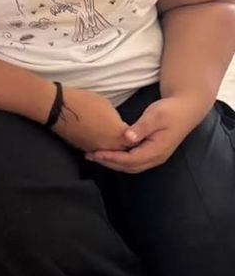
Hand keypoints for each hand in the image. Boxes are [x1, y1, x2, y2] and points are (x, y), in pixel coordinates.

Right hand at [52, 86, 131, 153]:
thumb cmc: (84, 102)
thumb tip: (117, 127)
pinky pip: (98, 151)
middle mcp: (109, 146)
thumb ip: (117, 121)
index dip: (138, 137)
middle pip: (124, 151)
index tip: (141, 134)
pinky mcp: (84, 149)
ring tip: (117, 141)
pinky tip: (102, 139)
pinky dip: (102, 147)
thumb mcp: (107, 106)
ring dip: (115, 149)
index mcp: (118, 134)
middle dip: (128, 146)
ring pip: (110, 153)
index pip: (135, 141)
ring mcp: (95, 149)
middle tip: (132, 140)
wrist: (58, 109)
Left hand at [85, 95, 207, 174]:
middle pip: (129, 167)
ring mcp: (155, 157)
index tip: (96, 153)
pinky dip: (120, 160)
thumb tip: (128, 137)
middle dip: (109, 163)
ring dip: (113, 163)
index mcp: (156, 150)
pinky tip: (109, 153)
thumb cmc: (170, 110)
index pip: (130, 160)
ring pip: (131, 166)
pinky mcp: (152, 153)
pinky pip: (134, 161)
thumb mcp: (155, 115)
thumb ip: (142, 127)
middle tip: (90, 155)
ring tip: (96, 156)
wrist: (186, 109)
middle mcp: (156, 158)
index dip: (112, 158)